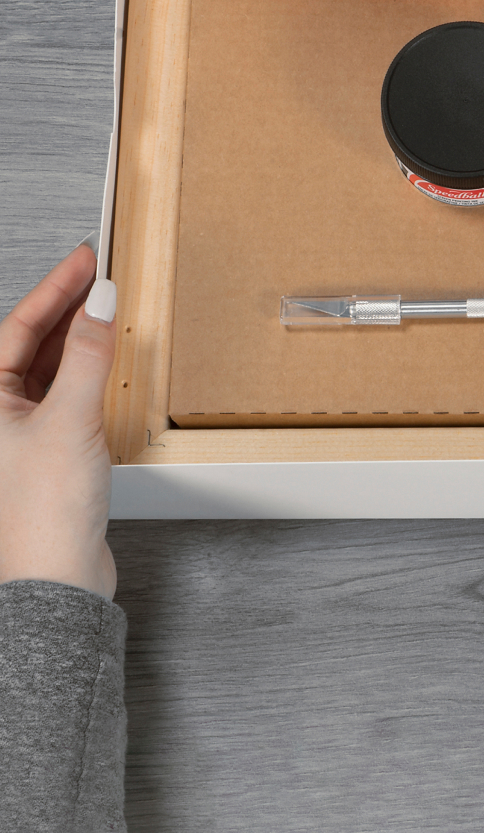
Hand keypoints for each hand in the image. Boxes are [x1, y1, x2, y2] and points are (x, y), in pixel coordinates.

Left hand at [0, 243, 117, 596]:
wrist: (59, 578)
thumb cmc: (45, 513)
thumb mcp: (71, 417)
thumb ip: (91, 354)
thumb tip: (102, 302)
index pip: (20, 327)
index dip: (55, 288)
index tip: (86, 259)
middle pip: (33, 344)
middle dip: (68, 307)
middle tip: (100, 274)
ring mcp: (23, 433)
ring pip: (51, 367)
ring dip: (81, 337)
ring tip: (108, 308)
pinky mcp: (51, 449)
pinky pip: (68, 392)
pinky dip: (89, 369)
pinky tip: (109, 358)